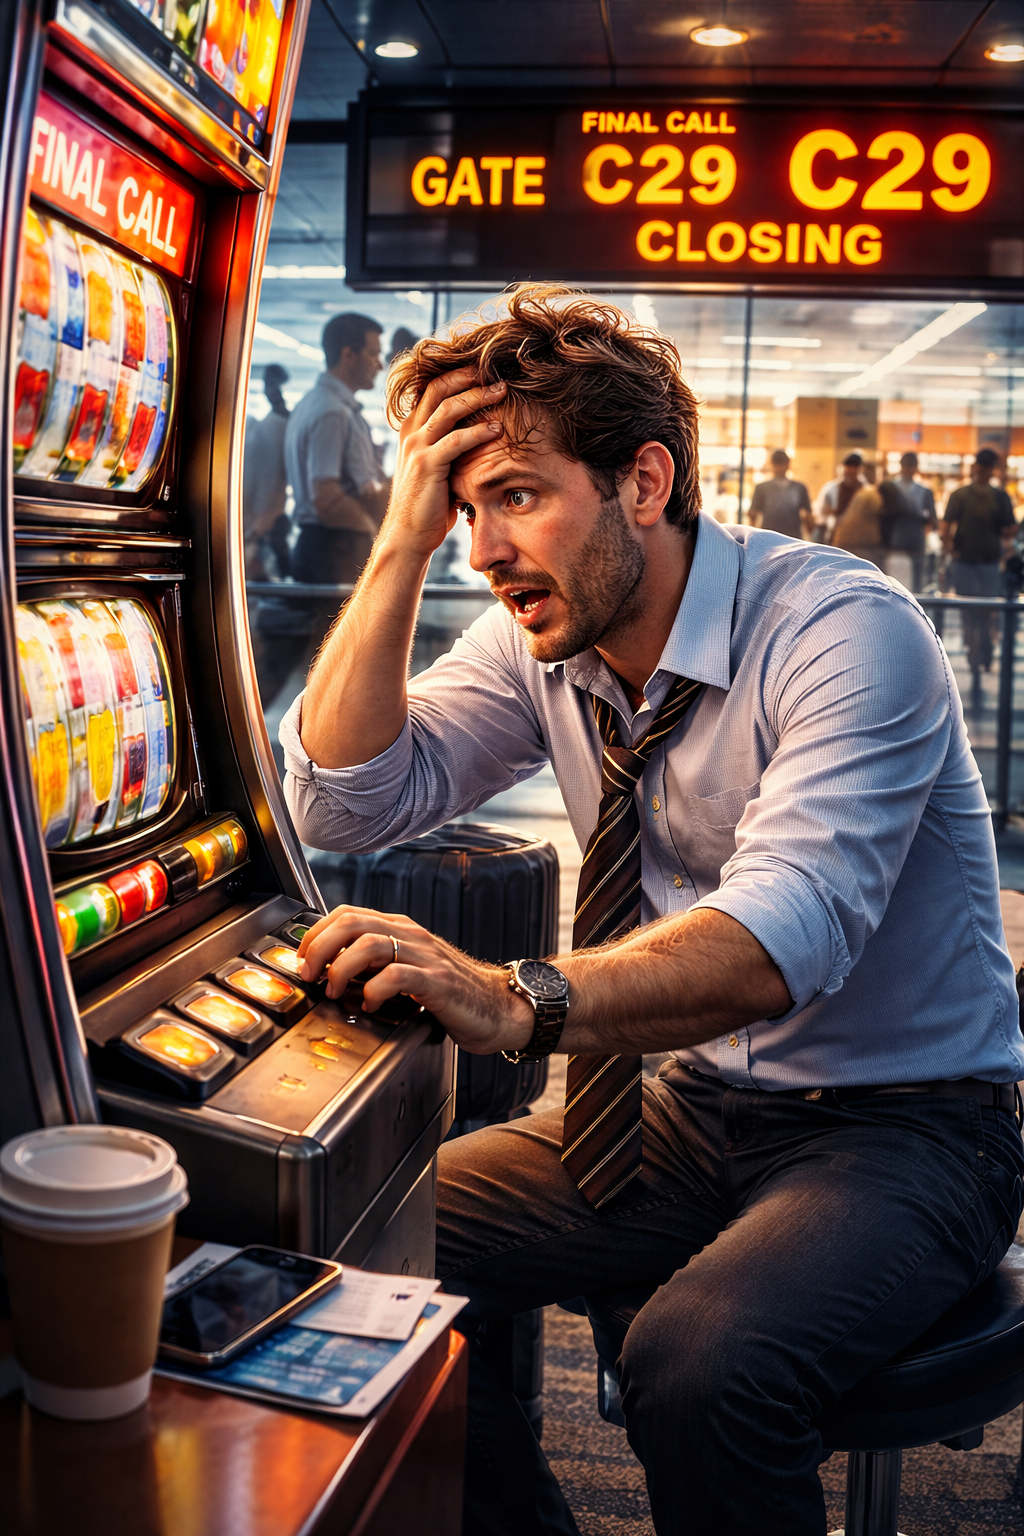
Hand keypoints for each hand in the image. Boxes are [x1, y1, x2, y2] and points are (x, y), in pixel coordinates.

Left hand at [296, 905, 533, 1053]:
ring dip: (342, 968)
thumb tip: (330, 970)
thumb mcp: (407, 969)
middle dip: (320, 947)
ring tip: (336, 991)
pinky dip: (374, 990)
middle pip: (352, 922)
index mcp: (400, 929)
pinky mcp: (438, 981)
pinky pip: (397, 976)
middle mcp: (410, 936)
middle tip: (310, 975)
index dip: (316, 933)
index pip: (347, 913)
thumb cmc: (451, 993)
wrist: (500, 1007)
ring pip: (370, 943)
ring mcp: (425, 956)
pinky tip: (370, 1004)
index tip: (302, 959)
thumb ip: (376, 964)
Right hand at [380, 370, 505, 560]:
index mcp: (412, 429)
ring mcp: (416, 447)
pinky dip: (478, 432)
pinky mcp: (427, 465)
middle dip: (468, 377)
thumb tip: (479, 435)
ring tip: (502, 392)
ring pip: (448, 409)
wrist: (409, 534)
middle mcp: (411, 433)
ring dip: (477, 397)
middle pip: (439, 389)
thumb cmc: (429, 504)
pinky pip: (456, 441)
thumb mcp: (438, 468)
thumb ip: (450, 448)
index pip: (433, 389)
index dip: (458, 375)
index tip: (484, 370)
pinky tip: (497, 429)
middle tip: (496, 372)